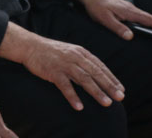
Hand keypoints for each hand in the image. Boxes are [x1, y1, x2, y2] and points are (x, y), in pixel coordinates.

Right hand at [0, 23, 123, 110]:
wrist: (30, 46)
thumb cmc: (50, 51)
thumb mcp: (70, 52)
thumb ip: (82, 61)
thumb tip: (96, 73)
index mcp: (81, 53)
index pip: (100, 67)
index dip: (112, 78)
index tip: (121, 89)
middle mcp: (75, 58)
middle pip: (96, 73)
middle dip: (109, 86)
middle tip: (120, 97)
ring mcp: (64, 64)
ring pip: (84, 79)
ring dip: (96, 92)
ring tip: (106, 103)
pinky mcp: (53, 72)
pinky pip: (65, 86)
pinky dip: (73, 96)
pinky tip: (79, 106)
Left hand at [79, 0, 151, 39]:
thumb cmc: (96, 5)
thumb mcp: (104, 18)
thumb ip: (117, 28)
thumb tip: (130, 37)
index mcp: (129, 12)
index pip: (150, 20)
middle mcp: (132, 9)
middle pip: (151, 19)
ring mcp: (129, 9)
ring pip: (146, 18)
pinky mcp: (125, 10)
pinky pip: (140, 17)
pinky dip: (148, 22)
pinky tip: (148, 28)